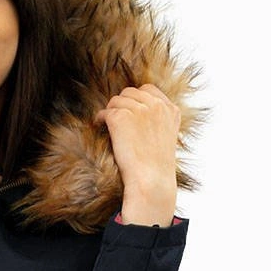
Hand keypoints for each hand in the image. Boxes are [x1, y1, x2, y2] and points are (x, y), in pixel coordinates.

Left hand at [94, 83, 179, 220]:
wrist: (151, 180)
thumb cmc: (156, 167)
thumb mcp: (166, 137)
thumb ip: (158, 120)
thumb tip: (138, 113)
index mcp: (170, 109)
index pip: (148, 90)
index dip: (136, 99)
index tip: (130, 110)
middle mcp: (156, 105)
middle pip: (130, 92)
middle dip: (122, 104)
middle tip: (117, 120)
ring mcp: (139, 109)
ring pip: (116, 101)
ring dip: (111, 111)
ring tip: (109, 125)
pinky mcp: (121, 117)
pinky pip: (105, 112)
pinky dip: (100, 119)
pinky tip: (100, 126)